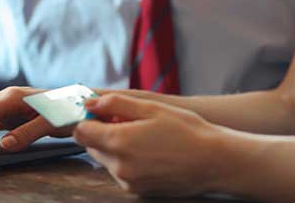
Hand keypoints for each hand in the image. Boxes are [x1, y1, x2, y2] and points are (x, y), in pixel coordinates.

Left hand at [73, 94, 225, 196]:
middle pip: (92, 146)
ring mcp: (128, 182)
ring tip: (144, 136)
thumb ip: (115, 104)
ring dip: (115, 147)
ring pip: (106, 160)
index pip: (81, 131)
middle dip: (103, 132)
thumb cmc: (186, 131)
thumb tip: (90, 103)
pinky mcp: (137, 191)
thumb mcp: (151, 108)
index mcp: (119, 142)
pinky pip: (120, 172)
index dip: (89, 118)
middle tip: (128, 121)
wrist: (213, 162)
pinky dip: (127, 160)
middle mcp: (118, 167)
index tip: (102, 111)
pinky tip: (150, 151)